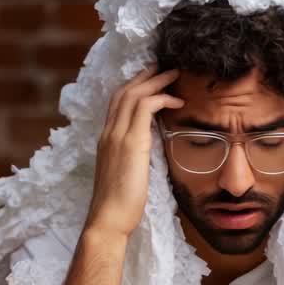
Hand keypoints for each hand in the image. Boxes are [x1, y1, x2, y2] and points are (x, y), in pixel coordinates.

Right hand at [84, 67, 182, 238]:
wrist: (108, 219)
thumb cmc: (119, 205)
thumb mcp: (126, 174)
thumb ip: (133, 158)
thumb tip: (148, 152)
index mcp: (106, 139)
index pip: (117, 102)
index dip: (134, 86)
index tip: (151, 79)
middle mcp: (109, 132)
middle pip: (124, 91)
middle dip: (145, 75)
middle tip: (163, 65)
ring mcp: (117, 136)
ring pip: (134, 94)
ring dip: (156, 80)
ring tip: (174, 74)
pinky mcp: (131, 143)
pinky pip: (146, 107)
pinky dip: (162, 98)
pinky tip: (177, 102)